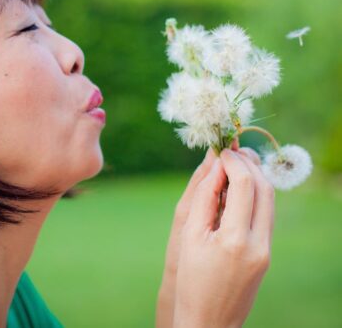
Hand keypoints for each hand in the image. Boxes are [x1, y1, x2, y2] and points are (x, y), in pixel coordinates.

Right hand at [172, 149, 273, 327]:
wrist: (208, 320)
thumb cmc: (190, 277)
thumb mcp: (189, 233)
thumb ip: (204, 195)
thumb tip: (214, 164)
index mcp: (235, 239)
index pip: (244, 183)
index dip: (233, 160)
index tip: (220, 150)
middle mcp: (259, 243)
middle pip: (265, 188)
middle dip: (248, 163)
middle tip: (230, 152)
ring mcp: (267, 251)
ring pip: (270, 200)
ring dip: (254, 177)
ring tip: (232, 166)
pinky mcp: (267, 255)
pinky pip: (266, 215)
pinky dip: (254, 195)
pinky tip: (236, 191)